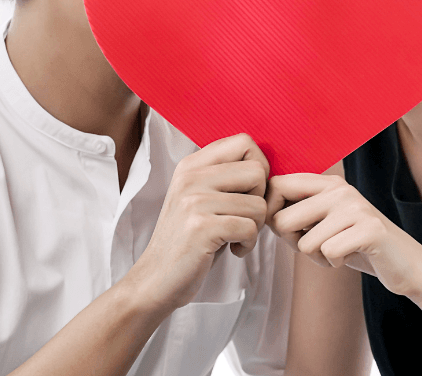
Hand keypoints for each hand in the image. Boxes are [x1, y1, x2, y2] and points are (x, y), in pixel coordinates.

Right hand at [126, 133, 269, 312]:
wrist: (155, 279)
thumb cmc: (188, 241)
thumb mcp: (199, 198)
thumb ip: (224, 177)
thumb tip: (266, 165)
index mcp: (191, 165)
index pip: (244, 142)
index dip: (258, 167)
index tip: (248, 193)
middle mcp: (191, 177)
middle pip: (257, 170)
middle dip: (260, 199)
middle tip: (243, 218)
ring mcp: (194, 201)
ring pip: (258, 204)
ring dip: (255, 227)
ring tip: (235, 238)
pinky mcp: (201, 228)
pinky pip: (250, 228)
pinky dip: (248, 244)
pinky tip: (232, 250)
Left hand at [265, 173, 421, 299]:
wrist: (407, 265)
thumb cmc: (357, 245)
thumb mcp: (323, 224)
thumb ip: (294, 216)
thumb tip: (259, 214)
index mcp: (327, 183)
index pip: (277, 185)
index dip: (271, 213)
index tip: (287, 231)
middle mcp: (340, 189)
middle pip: (282, 219)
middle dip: (293, 243)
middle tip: (317, 246)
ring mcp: (356, 207)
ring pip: (304, 242)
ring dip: (316, 257)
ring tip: (337, 252)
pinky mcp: (369, 229)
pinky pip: (328, 253)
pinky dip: (334, 264)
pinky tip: (350, 258)